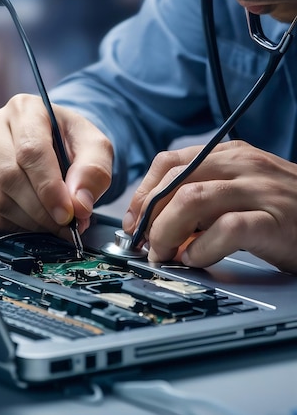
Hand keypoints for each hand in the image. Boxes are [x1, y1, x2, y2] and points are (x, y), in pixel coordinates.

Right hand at [0, 93, 112, 235]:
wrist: (54, 144)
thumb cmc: (72, 143)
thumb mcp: (96, 149)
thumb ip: (93, 172)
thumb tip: (79, 203)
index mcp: (25, 109)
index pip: (30, 151)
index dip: (49, 188)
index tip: (67, 213)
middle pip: (8, 176)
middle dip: (40, 210)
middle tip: (64, 225)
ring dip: (29, 220)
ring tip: (53, 224)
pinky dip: (14, 225)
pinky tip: (34, 221)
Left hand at [123, 140, 296, 272]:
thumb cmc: (285, 209)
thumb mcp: (242, 190)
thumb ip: (204, 199)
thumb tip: (160, 224)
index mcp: (230, 155)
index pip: (169, 162)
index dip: (142, 193)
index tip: (133, 220)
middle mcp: (242, 166)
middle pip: (175, 181)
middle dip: (149, 216)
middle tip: (144, 244)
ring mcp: (260, 191)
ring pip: (192, 201)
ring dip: (167, 232)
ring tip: (165, 253)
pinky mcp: (274, 221)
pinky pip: (226, 230)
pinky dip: (202, 249)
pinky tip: (196, 259)